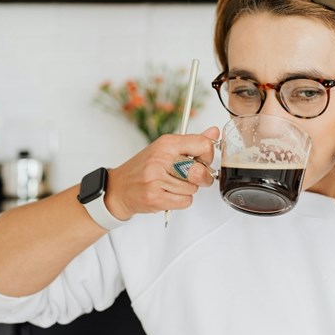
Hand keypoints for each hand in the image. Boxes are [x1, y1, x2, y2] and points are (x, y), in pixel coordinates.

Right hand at [104, 126, 219, 219]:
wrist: (119, 188)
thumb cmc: (145, 168)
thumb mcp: (166, 148)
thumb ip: (193, 142)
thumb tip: (215, 132)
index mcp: (166, 143)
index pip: (203, 145)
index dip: (208, 156)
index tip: (202, 160)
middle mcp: (161, 159)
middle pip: (199, 171)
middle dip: (202, 177)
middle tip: (194, 177)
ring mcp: (156, 179)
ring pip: (193, 189)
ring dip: (188, 190)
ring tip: (173, 185)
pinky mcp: (155, 198)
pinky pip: (185, 201)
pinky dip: (181, 200)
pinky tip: (169, 194)